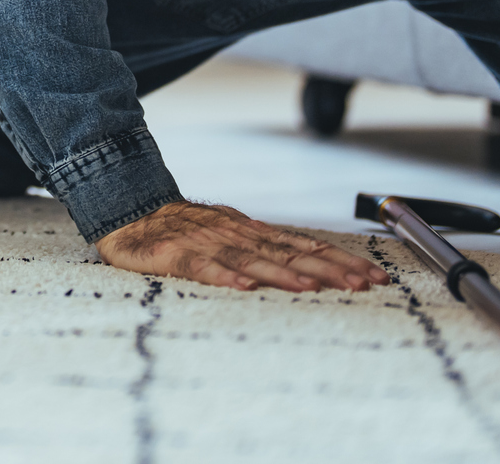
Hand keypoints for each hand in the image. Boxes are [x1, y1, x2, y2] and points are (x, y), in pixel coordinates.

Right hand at [97, 200, 390, 290]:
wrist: (126, 211)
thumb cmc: (179, 230)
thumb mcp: (227, 233)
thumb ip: (262, 248)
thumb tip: (309, 266)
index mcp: (250, 230)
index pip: (302, 245)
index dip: (338, 259)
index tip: (373, 275)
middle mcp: (234, 233)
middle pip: (287, 253)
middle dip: (327, 268)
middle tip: (362, 284)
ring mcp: (204, 242)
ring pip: (250, 259)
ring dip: (284, 274)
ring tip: (313, 288)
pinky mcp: (173, 254)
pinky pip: (201, 266)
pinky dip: (224, 275)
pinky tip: (244, 285)